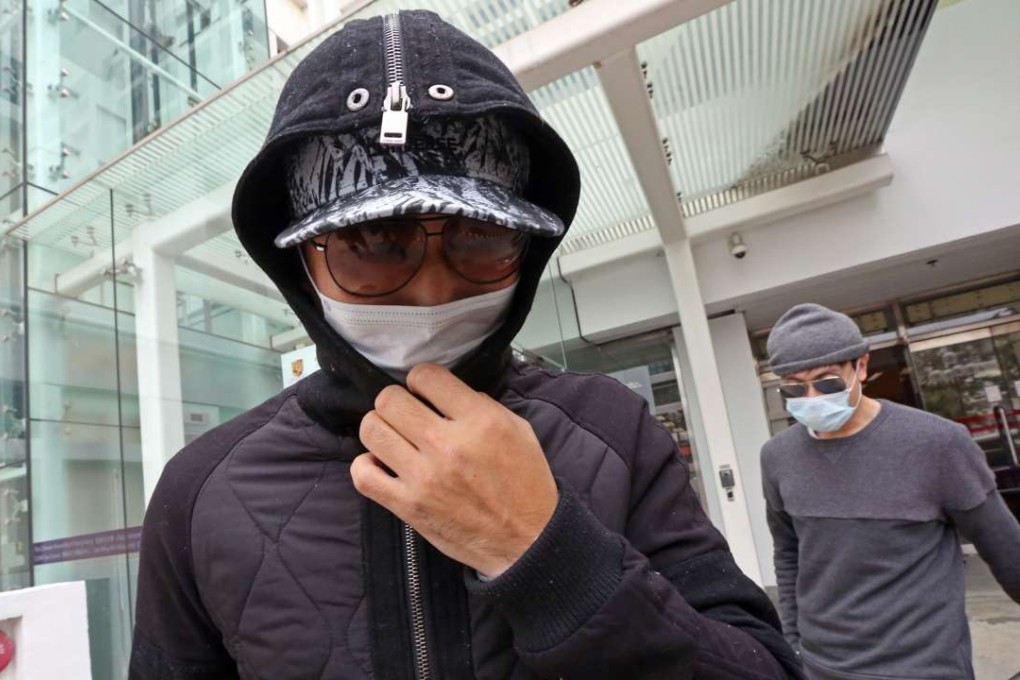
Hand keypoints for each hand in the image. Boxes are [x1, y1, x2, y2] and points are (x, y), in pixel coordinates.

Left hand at [352, 363, 557, 576]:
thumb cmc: (526, 483)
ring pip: (372, 430)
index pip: (426, 377)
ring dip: (380, 428)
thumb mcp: (518, 430)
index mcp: (479, 422)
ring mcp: (424, 477)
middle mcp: (448, 445)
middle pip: (390, 400)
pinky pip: (363, 475)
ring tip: (394, 437)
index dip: (421, 379)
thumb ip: (483, 405)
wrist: (528, 540)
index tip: (425, 392)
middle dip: (396, 401)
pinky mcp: (409, 506)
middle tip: (407, 414)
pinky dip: (366, 465)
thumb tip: (446, 395)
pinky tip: (382, 465)